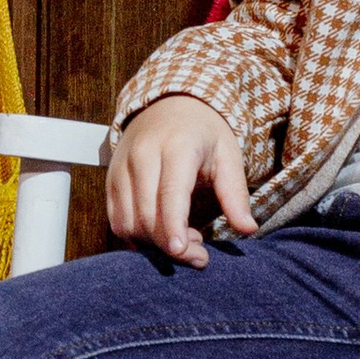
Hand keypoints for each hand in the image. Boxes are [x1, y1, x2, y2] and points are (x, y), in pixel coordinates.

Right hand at [107, 95, 256, 267]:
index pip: (170, 193)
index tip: (181, 250)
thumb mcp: (228, 155)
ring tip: (182, 239)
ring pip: (127, 221)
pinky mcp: (111, 179)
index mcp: (176, 146)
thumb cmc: (203, 133)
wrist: (169, 104)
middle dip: (171, 245)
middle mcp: (142, 154)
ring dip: (154, 244)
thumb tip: (248, 229)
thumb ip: (235, 193)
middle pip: (147, 213)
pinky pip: (116, 219)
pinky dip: (137, 236)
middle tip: (200, 254)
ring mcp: (121, 166)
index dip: (173, 225)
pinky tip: (161, 234)